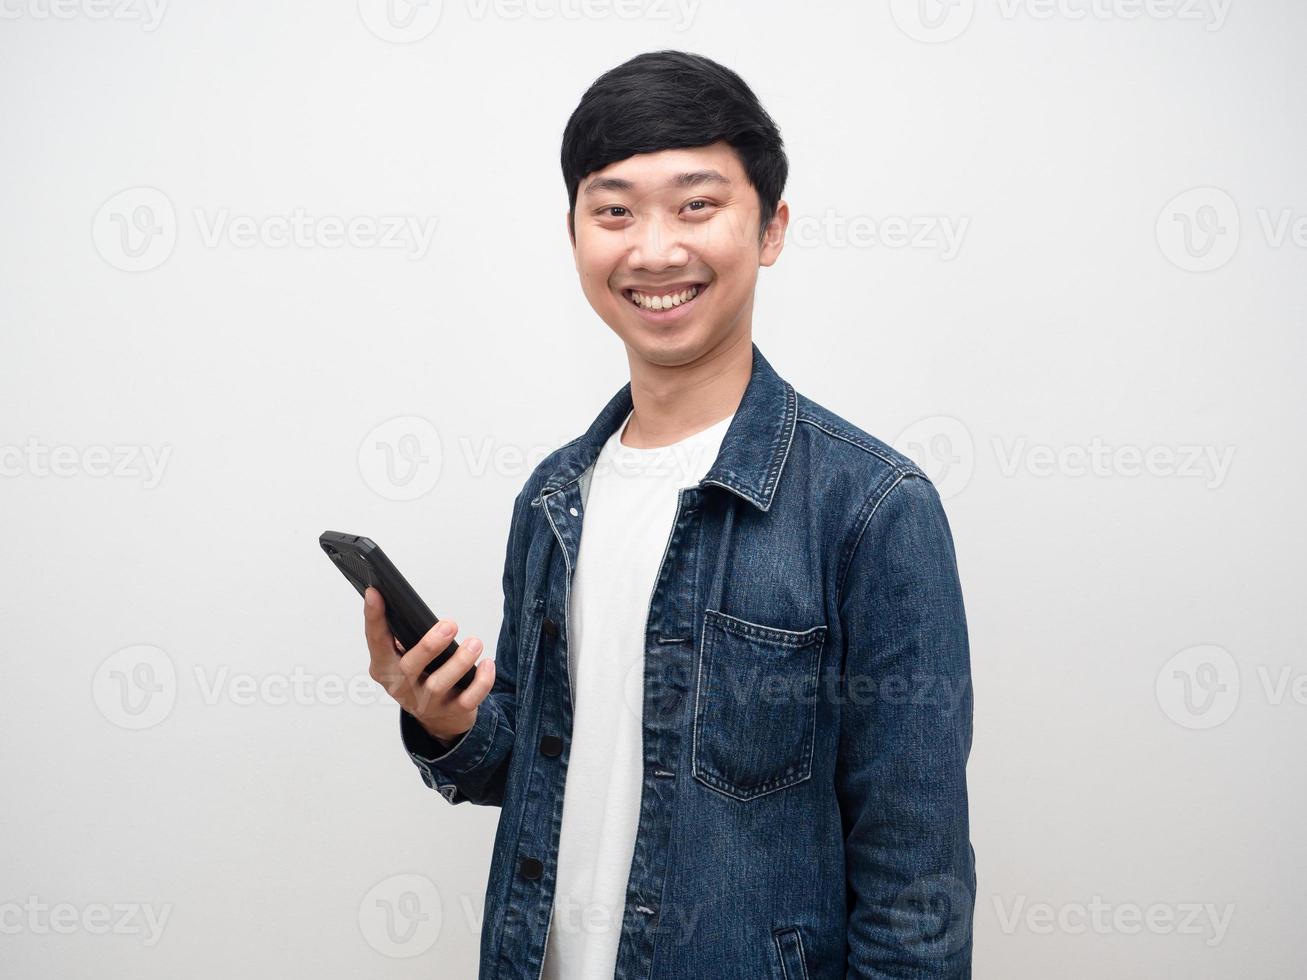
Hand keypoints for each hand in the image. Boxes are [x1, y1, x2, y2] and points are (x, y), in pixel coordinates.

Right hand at [363, 586, 495, 743]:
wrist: (439, 719)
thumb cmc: (421, 676)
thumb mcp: (404, 657)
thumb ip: (403, 635)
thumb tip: (405, 603)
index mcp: (384, 667)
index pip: (376, 640)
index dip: (373, 617)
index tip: (374, 592)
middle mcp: (401, 687)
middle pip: (409, 667)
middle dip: (430, 645)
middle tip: (450, 625)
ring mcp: (425, 703)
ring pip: (439, 684)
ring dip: (460, 662)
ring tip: (475, 643)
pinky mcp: (451, 712)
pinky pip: (467, 700)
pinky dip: (480, 682)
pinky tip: (487, 664)